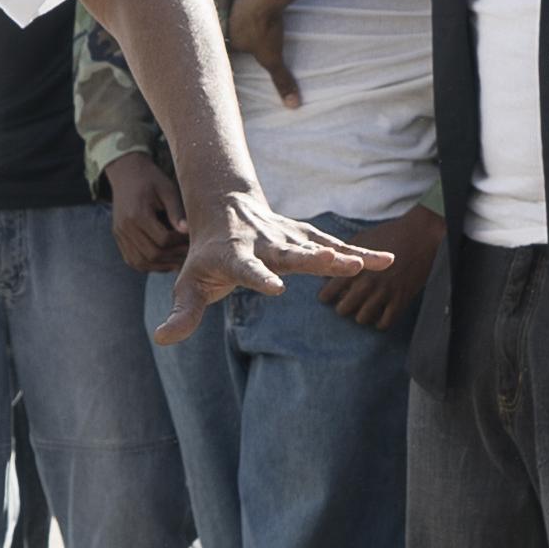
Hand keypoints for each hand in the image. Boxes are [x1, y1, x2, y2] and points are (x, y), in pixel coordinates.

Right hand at [105, 153, 190, 275]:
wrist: (126, 172)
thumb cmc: (151, 179)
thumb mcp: (167, 189)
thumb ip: (176, 211)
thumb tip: (188, 232)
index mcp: (138, 214)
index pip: (163, 240)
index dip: (180, 243)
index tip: (191, 239)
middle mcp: (125, 227)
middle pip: (152, 254)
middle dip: (173, 257)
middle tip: (188, 254)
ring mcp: (120, 234)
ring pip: (140, 262)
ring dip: (161, 265)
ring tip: (178, 260)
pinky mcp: (118, 237)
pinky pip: (132, 260)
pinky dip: (148, 265)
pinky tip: (163, 261)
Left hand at [152, 191, 386, 344]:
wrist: (225, 209)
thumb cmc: (206, 255)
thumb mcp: (189, 283)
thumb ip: (182, 312)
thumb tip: (162, 338)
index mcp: (235, 257)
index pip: (247, 270)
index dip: (260, 278)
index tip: (275, 289)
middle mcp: (264, 244)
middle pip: (291, 253)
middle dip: (314, 258)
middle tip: (337, 263)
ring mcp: (287, 238)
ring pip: (318, 246)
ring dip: (345, 254)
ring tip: (372, 264)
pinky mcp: (304, 236)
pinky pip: (334, 246)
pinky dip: (359, 252)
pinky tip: (386, 261)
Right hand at [219, 0, 301, 107]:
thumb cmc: (264, 28)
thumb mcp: (273, 58)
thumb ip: (281, 81)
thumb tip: (293, 106)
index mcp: (227, 39)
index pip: (225, 51)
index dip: (230, 54)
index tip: (235, 56)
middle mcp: (224, 20)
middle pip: (228, 29)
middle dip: (234, 32)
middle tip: (247, 34)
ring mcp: (231, 1)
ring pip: (234, 10)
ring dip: (241, 13)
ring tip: (254, 17)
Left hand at [319, 203, 446, 331]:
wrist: (419, 235)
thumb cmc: (388, 235)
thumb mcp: (360, 241)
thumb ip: (343, 256)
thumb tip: (327, 270)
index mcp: (354, 268)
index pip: (328, 293)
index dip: (327, 296)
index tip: (330, 296)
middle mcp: (367, 283)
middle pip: (343, 309)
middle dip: (342, 307)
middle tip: (347, 304)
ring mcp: (385, 292)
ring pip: (362, 318)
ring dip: (361, 315)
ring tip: (362, 310)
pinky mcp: (401, 298)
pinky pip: (385, 322)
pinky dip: (380, 322)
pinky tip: (379, 315)